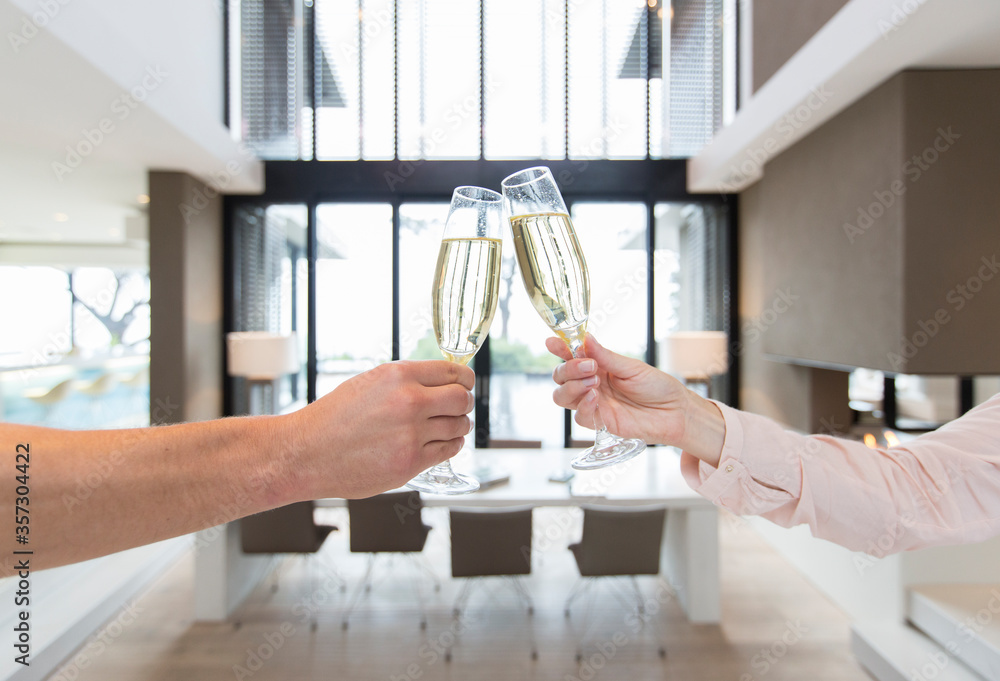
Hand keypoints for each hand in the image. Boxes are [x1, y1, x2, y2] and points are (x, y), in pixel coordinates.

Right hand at [285, 360, 474, 498]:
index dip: (464, 380)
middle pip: (461, 400)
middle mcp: (409, 402)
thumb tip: (442, 382)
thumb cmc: (335, 418)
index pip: (453, 373)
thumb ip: (407, 381)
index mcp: (398, 376)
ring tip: (444, 427)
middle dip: (463, 403)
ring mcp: (411, 434)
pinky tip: (439, 443)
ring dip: (457, 426)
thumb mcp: (370, 383)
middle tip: (457, 408)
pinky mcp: (410, 463)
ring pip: (459, 427)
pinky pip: (448, 450)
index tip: (465, 385)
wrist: (307, 452)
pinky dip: (449, 445)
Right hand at [547, 335, 725, 463]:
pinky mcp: (600, 422)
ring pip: (562, 396)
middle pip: (561, 377)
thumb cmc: (658, 387)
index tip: (552, 342)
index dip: (559, 348)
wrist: (675, 413)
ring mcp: (594, 403)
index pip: (571, 356)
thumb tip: (586, 339)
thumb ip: (606, 357)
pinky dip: (583, 406)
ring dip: (572, 387)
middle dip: (568, 369)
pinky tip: (595, 398)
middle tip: (589, 366)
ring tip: (593, 382)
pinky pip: (579, 416)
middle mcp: (592, 383)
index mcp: (599, 366)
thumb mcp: (632, 367)